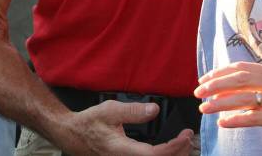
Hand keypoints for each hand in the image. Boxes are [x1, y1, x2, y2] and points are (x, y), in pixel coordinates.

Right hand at [61, 101, 192, 155]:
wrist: (73, 135)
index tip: (186, 134)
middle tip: (188, 138)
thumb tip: (155, 110)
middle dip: (178, 153)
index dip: (174, 147)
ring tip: (182, 144)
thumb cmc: (90, 123)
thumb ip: (133, 111)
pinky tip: (169, 149)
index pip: (155, 155)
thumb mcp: (110, 110)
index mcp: (122, 150)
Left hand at [195, 62, 261, 153]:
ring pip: (246, 99)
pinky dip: (236, 120)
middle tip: (198, 93)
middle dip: (216, 85)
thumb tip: (220, 88)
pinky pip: (255, 118)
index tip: (202, 81)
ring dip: (221, 104)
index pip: (241, 68)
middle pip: (241, 79)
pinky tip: (223, 123)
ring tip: (204, 109)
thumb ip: (252, 88)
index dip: (219, 73)